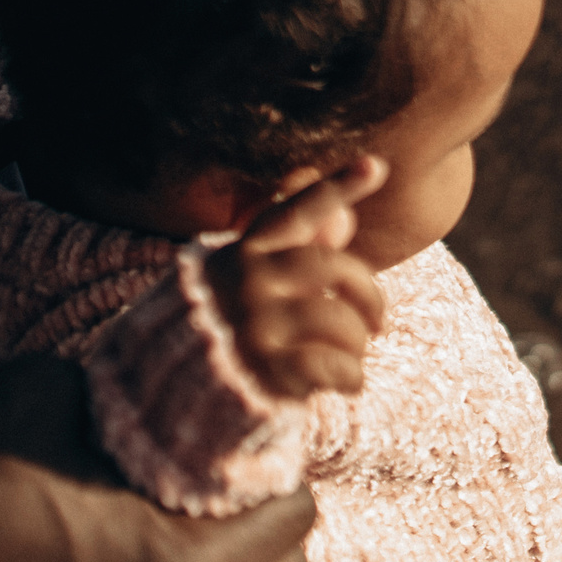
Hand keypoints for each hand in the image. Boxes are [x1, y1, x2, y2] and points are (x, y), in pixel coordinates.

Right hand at [202, 157, 389, 398]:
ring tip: (351, 360)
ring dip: (358, 345)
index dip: (335, 189)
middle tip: (377, 323)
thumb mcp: (253, 288)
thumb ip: (296, 255)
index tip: (377, 164)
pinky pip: (337, 365)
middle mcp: (245, 282)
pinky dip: (352, 378)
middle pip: (334, 269)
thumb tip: (343, 216)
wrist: (184, 396)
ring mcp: (254, 324)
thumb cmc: (233, 335)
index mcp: (242, 255)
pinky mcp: (267, 368)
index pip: (293, 214)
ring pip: (341, 320)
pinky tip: (346, 384)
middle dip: (369, 296)